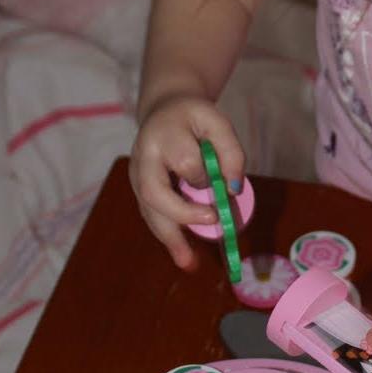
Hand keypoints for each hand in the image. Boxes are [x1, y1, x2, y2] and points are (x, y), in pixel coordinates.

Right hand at [129, 93, 244, 270]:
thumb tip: (234, 190)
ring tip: (189, 263)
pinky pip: (152, 215)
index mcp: (164, 136)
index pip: (184, 161)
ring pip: (149, 210)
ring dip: (170, 238)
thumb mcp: (217, 123)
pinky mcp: (139, 190)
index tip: (227, 188)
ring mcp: (136, 175)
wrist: (164, 109)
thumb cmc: (194, 118)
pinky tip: (183, 255)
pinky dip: (168, 236)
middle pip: (154, 192)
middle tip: (210, 222)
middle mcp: (144, 158)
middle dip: (182, 214)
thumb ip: (230, 152)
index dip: (205, 177)